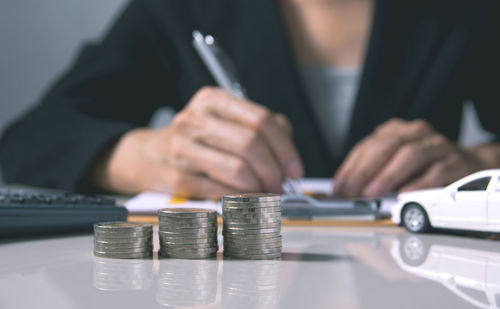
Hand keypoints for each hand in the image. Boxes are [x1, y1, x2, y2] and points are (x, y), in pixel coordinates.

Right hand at [91, 86, 303, 198]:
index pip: (261, 120)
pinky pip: (219, 191)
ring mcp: (182, 147)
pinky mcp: (176, 175)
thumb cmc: (197, 140)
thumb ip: (261, 130)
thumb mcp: (226, 121)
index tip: (294, 169)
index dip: (285, 148)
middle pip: (251, 144)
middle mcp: (195, 118)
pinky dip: (240, 199)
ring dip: (260, 188)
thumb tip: (288, 157)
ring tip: (266, 194)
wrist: (147, 155)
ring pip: (237, 169)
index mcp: (213, 100)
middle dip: (274, 171)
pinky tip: (247, 200)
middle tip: (281, 186)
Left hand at [333, 118, 489, 197]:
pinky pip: (435, 172)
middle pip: (385, 147)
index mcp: (396, 131)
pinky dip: (418, 184)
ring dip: (388, 176)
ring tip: (373, 193)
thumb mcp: (395, 164)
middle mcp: (415, 133)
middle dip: (364, 171)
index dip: (350, 167)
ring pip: (410, 154)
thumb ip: (372, 173)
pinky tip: (405, 195)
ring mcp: (437, 145)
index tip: (339, 187)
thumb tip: (347, 191)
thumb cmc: (424, 166)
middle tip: (352, 191)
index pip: (367, 146)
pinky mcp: (455, 162)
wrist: (467, 164)